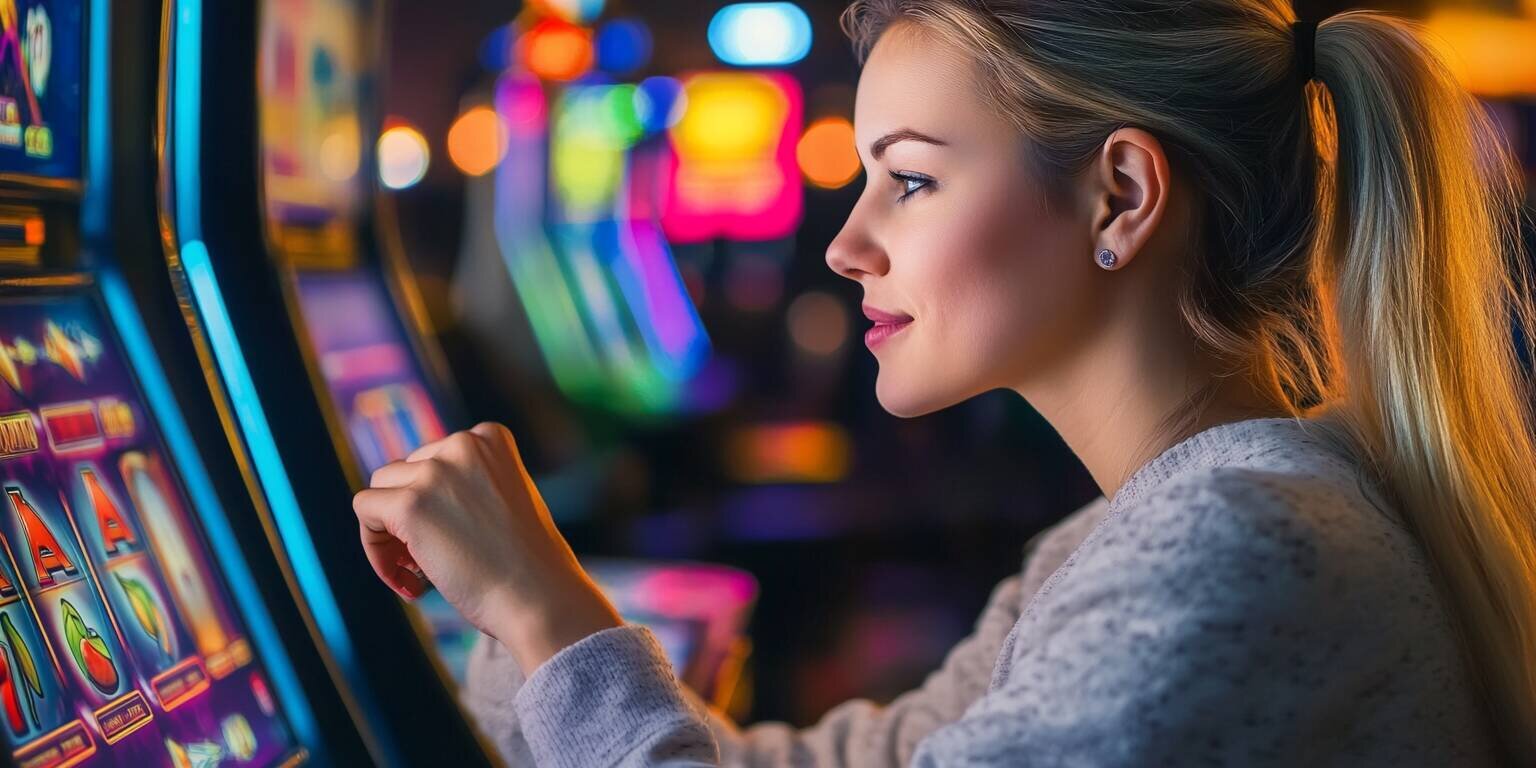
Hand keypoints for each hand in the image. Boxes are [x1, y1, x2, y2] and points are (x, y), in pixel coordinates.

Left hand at [353, 422, 621, 671]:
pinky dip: (376, 551)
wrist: (540, 598)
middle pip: (402, 473)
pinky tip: (408, 583)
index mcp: (490, 438)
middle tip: (427, 566)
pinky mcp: (409, 505)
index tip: (448, 538)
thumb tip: (409, 497)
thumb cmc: (528, 565)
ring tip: (416, 576)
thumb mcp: (503, 502)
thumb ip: (465, 486)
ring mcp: (435, 472)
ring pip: (379, 492)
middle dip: (408, 518)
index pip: (432, 458)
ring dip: (389, 534)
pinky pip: (365, 514)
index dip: (431, 501)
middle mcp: (462, 444)